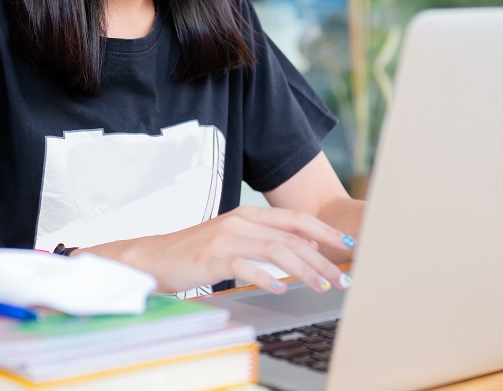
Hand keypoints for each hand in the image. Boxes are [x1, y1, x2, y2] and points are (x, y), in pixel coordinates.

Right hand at [83, 205, 355, 294]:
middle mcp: (241, 220)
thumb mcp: (234, 240)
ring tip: (322, 286)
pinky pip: (245, 266)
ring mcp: (226, 237)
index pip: (296, 219)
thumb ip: (267, 239)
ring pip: (276, 250)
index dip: (326, 230)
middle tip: (342, 277)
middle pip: (292, 236)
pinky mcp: (212, 256)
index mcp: (248, 214)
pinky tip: (280, 288)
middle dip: (323, 257)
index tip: (349, 243)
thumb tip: (307, 246)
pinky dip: (265, 276)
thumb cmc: (195, 253)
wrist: (152, 257)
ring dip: (304, 269)